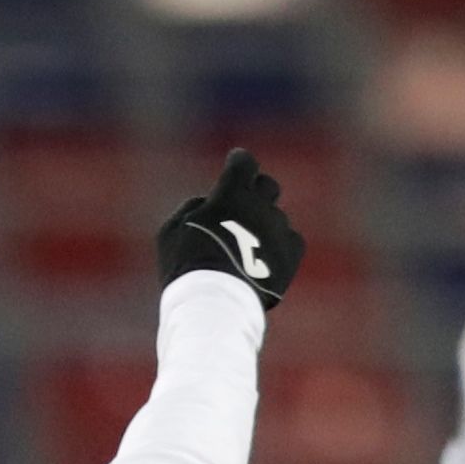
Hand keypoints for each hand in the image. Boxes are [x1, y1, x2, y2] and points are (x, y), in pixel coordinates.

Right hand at [157, 147, 302, 308]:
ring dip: (262, 225)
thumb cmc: (186, 266)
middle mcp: (261, 206)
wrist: (216, 302)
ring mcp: (279, 229)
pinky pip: (290, 239)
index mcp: (232, 195)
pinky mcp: (292, 253)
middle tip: (242, 206)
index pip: (244, 164)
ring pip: (275, 217)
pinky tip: (263, 261)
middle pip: (267, 186)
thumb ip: (192, 208)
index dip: (239, 161)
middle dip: (255, 190)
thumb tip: (206, 202)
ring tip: (245, 249)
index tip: (235, 161)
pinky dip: (278, 245)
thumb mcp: (172, 232)